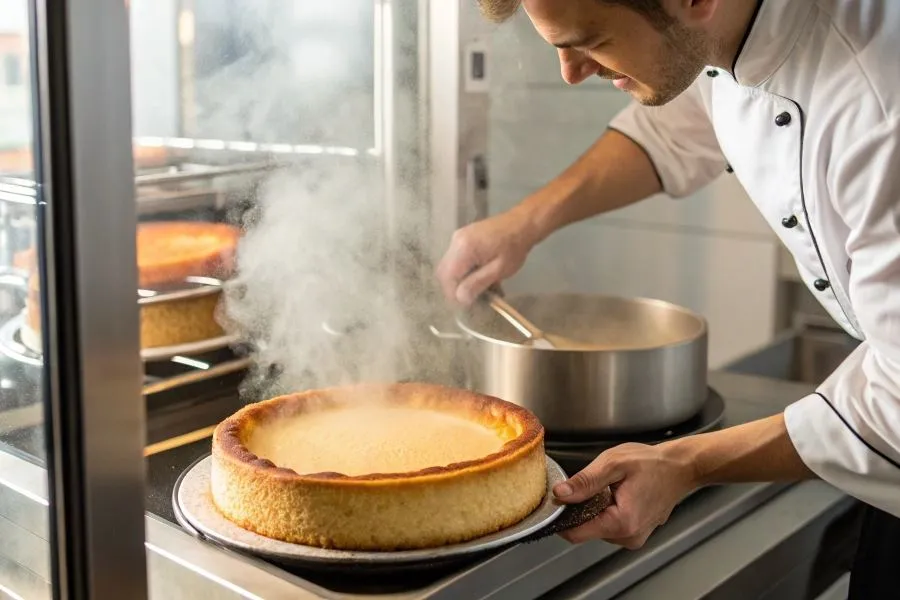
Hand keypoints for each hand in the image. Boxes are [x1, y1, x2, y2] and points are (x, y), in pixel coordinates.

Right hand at [435, 208, 539, 306]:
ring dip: (459, 280)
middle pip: (444, 272)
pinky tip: (478, 276)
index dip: (453, 294)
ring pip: (448, 267)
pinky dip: (463, 271)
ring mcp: (457, 238)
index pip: (447, 277)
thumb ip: (478, 283)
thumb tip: (460, 298)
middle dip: (454, 288)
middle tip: (472, 298)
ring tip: (478, 288)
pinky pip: (455, 260)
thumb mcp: (499, 269)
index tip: (468, 304)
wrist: (522, 224)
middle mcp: (455, 241)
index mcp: (464, 248)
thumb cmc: (514, 248)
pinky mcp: (461, 239)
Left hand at [552, 442, 697, 549]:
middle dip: (583, 509)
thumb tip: (561, 494)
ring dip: (596, 509)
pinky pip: (610, 526)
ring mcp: (634, 538)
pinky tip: (618, 495)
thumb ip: (585, 481)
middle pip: (586, 530)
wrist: (680, 467)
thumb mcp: (613, 464)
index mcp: (621, 523)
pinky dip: (607, 512)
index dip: (562, 517)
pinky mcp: (636, 534)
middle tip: (595, 485)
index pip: (576, 534)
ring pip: (597, 528)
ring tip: (611, 488)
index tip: (560, 500)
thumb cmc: (652, 463)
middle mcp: (628, 537)